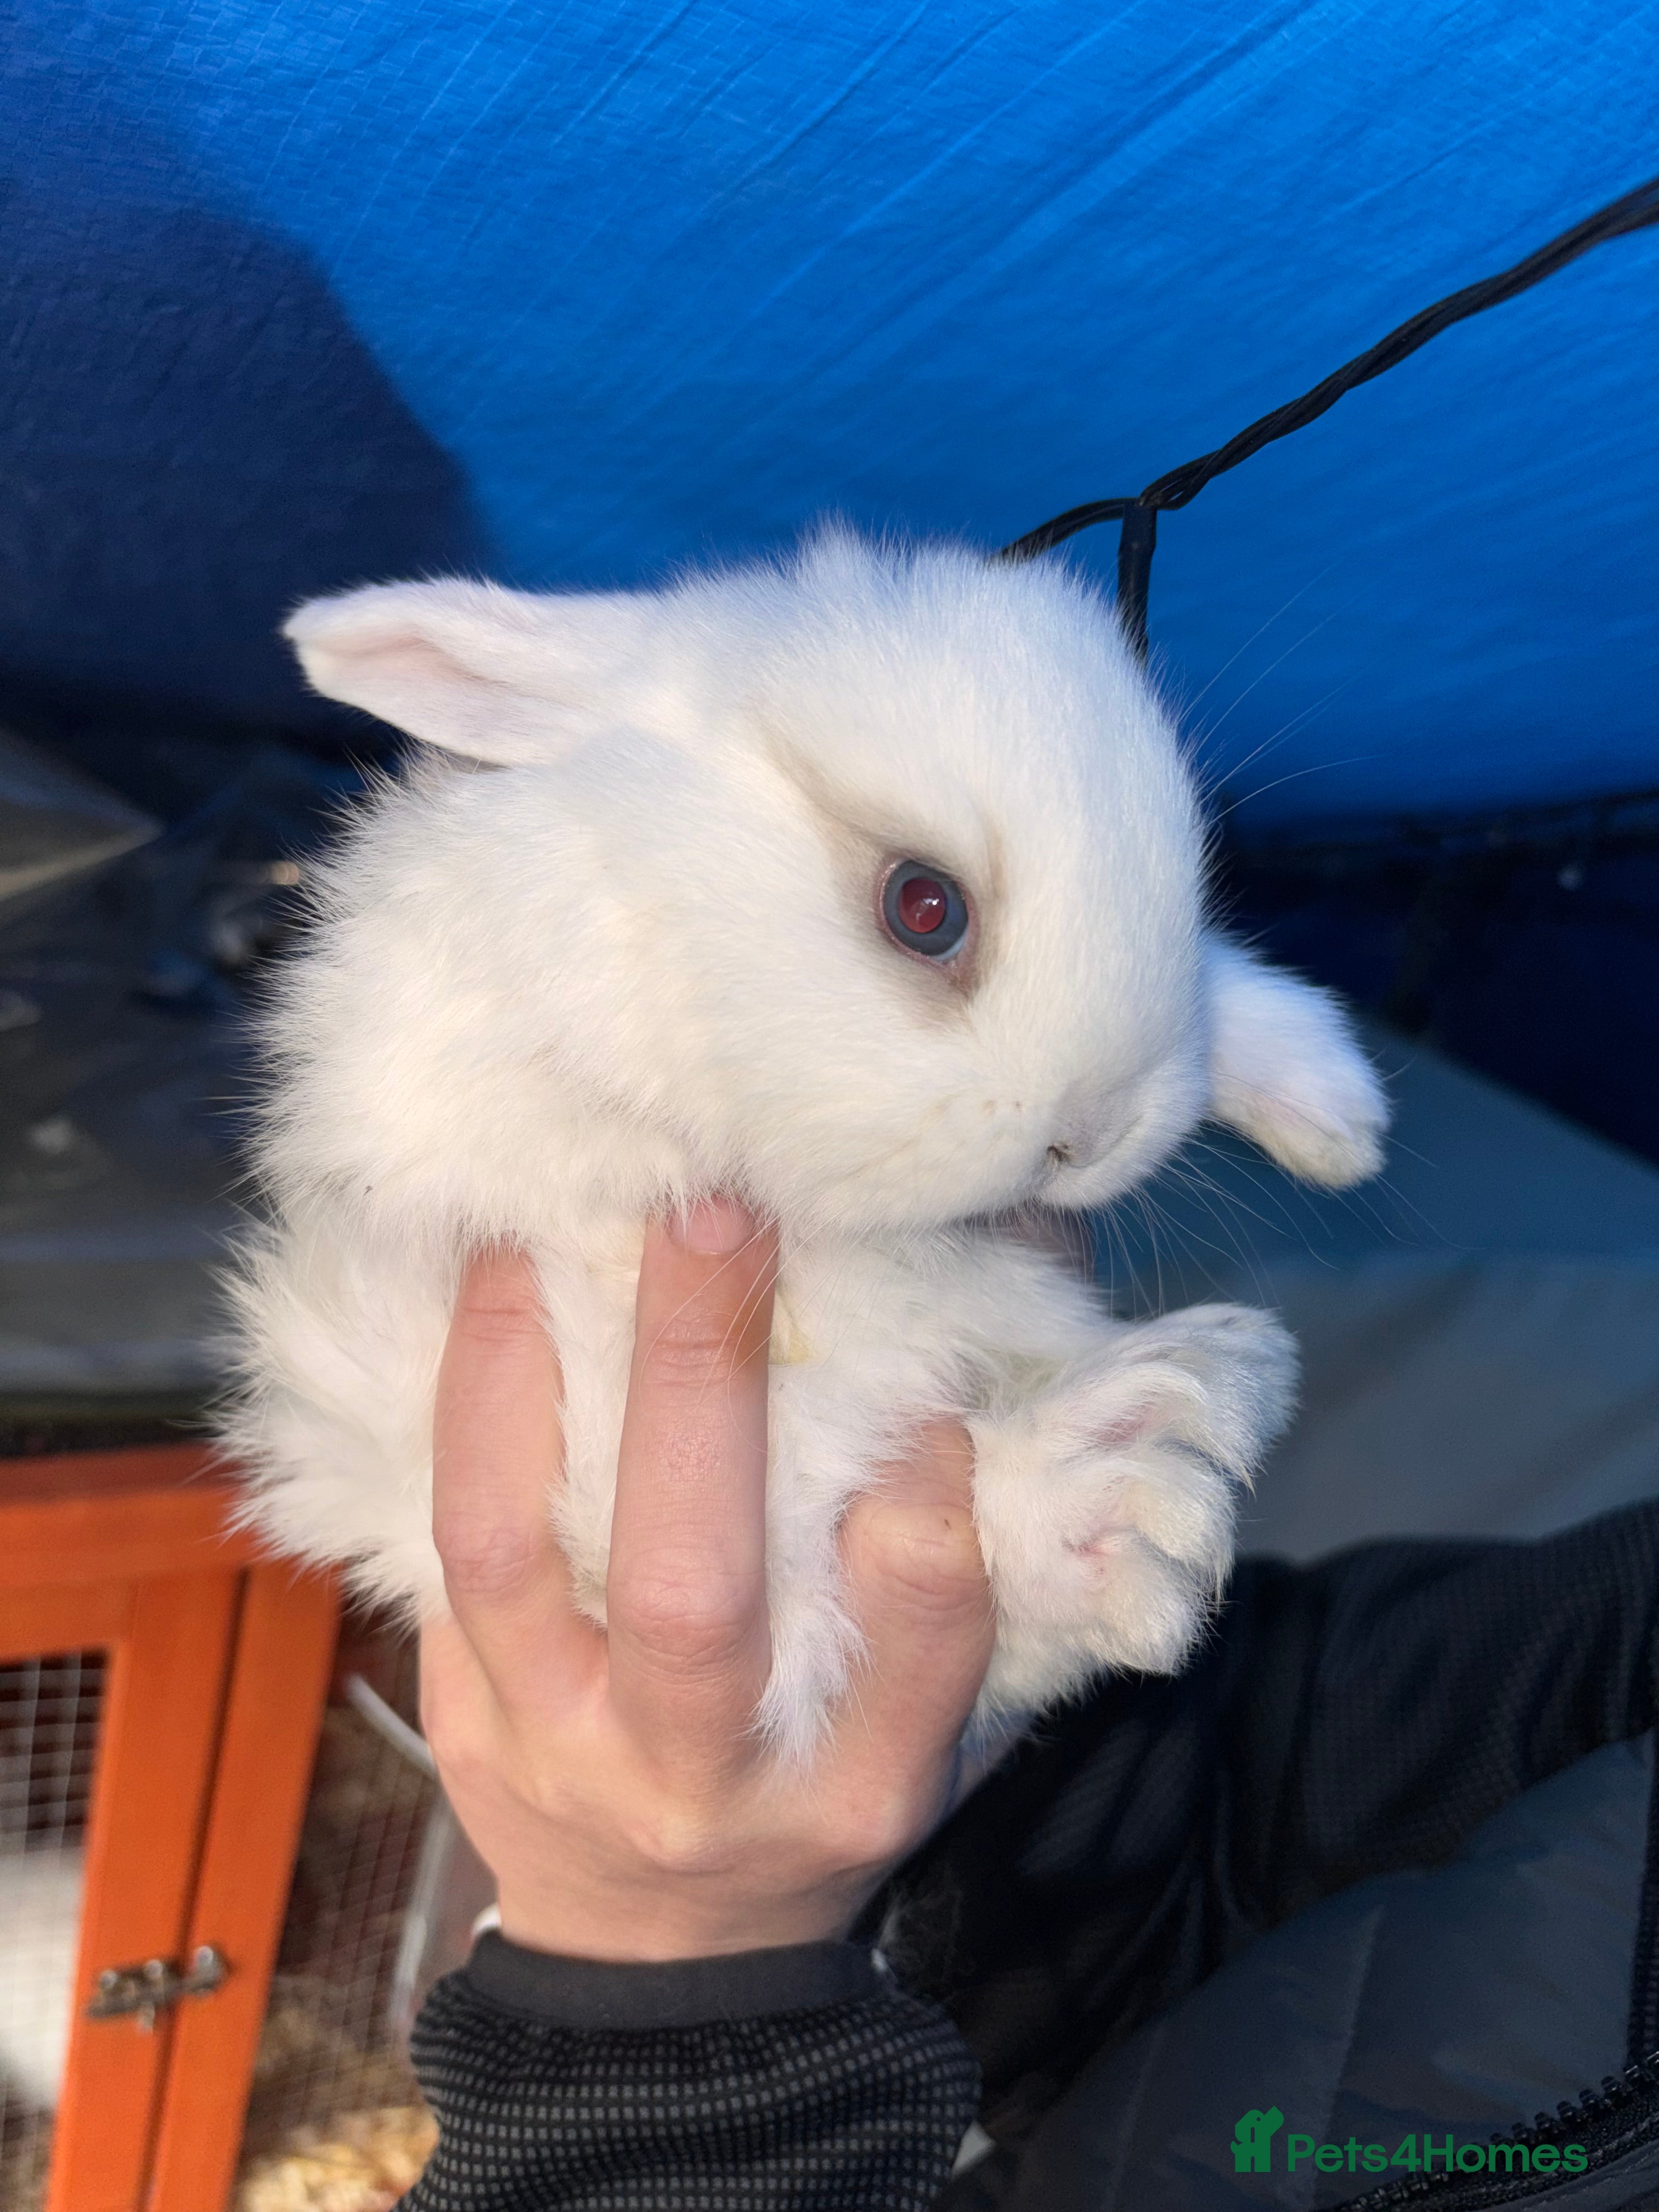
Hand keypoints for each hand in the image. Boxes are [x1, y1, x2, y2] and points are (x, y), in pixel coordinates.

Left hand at [419, 1199, 992, 1962]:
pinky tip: (478, 1305)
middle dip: (699, 1377)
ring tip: (532, 1231)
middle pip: (693, 1588)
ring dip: (514, 1374)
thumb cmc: (808, 1800)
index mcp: (855, 1783)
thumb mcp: (912, 1734)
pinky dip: (453, 1418)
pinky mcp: (457, 1720)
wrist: (656, 1962)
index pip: (916, 1651)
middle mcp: (700, 1780)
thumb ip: (930, 1588)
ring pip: (509, 1556)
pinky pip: (436, 1554)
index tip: (929, 1389)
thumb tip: (932, 1386)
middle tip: (715, 1214)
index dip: (927, 1514)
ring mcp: (555, 1757)